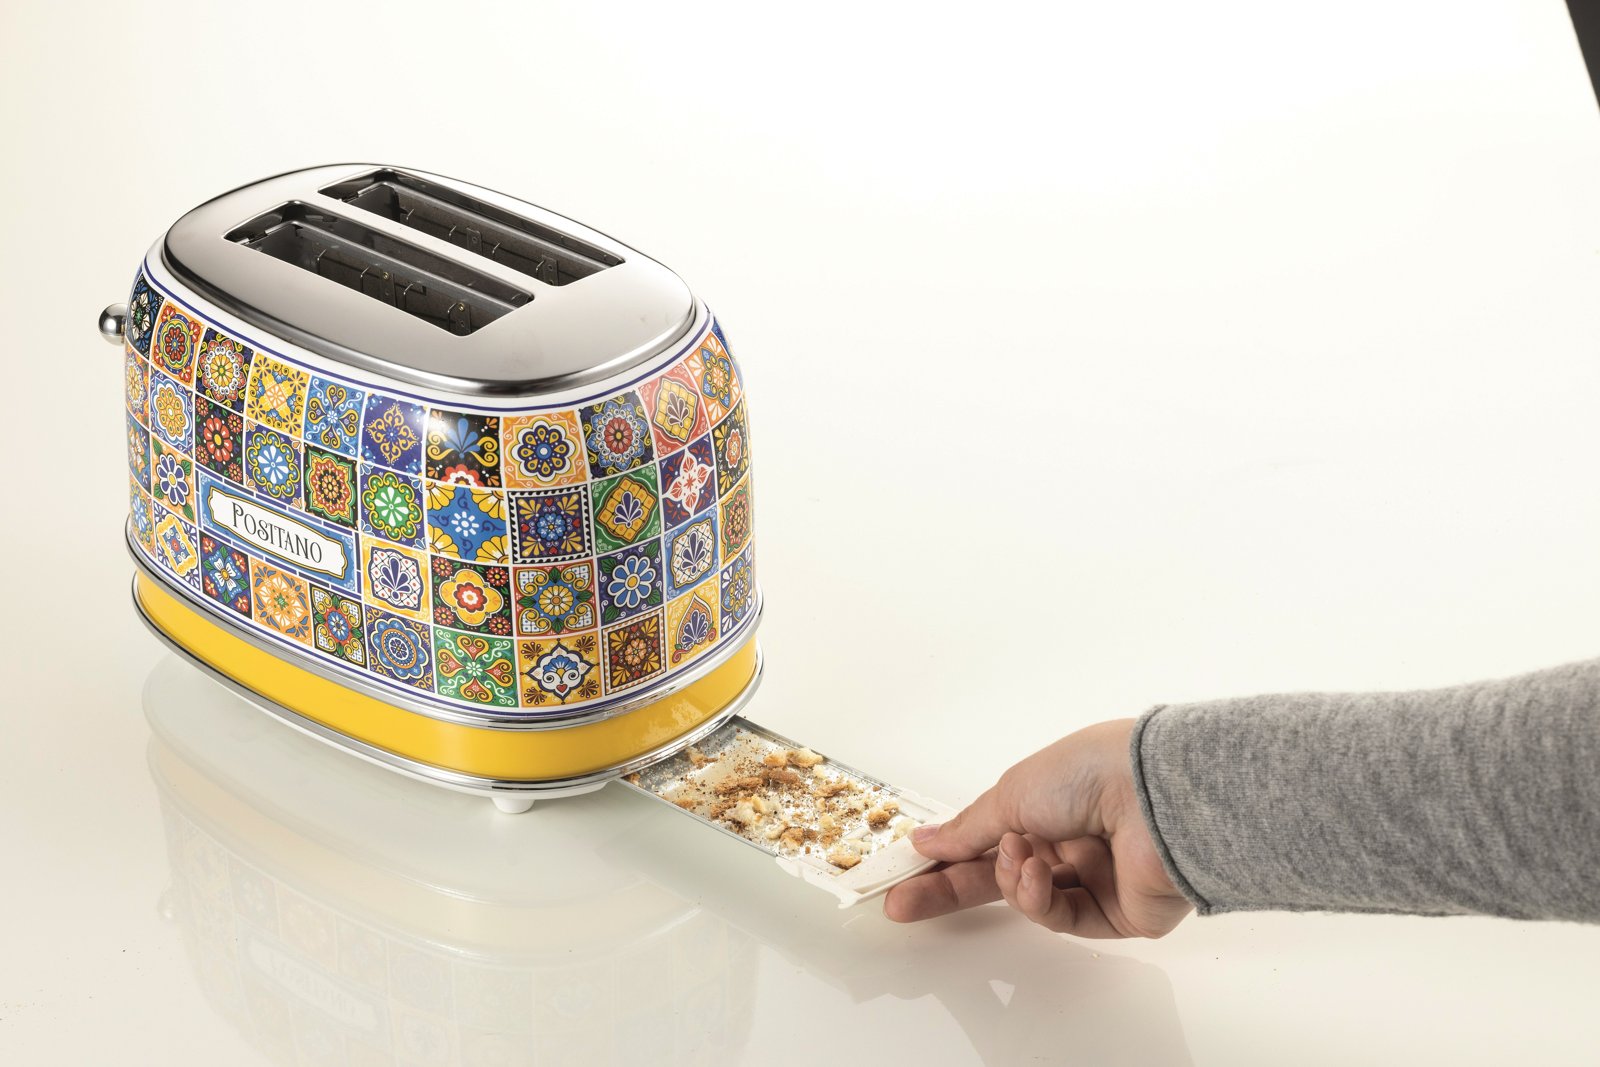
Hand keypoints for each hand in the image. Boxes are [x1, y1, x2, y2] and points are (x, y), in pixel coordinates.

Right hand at [883, 719, 1192, 937]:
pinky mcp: (1117, 913)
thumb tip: (928, 841)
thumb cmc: (1090, 772)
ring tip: (1017, 855)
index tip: (906, 873)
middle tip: (904, 904)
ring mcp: (1094, 878)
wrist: (1157, 794)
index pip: (985, 840)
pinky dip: (1039, 898)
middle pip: (998, 877)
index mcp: (1047, 804)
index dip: (945, 857)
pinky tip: (1038, 872)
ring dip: (1010, 880)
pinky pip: (1061, 917)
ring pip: (1027, 899)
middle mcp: (1071, 840)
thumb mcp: (1012, 792)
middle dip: (951, 889)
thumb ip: (968, 829)